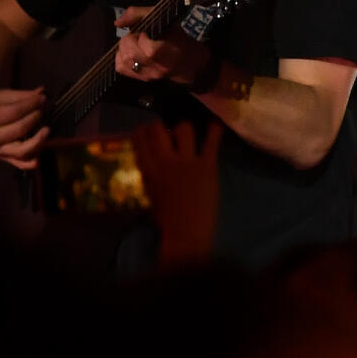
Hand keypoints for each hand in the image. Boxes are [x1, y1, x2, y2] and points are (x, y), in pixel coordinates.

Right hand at [0, 86, 48, 169]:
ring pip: (22, 150)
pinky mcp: (4, 158)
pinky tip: (41, 155)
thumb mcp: (4, 95)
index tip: (43, 98)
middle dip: (35, 118)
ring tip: (47, 129)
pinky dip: (32, 162)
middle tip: (44, 109)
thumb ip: (24, 96)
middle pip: (20, 129)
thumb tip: (43, 93)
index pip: (15, 112)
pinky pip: (20, 164)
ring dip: (38, 140)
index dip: (31, 104)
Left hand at [114, 6, 210, 84]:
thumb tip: (118, 23)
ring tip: (135, 44)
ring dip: (124, 48)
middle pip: (130, 54)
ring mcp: (150, 76)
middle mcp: (158, 67)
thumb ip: (140, 15)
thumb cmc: (183, 39)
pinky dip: (121, 58)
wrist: (194, 64)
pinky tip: (131, 52)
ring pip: (123, 61)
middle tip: (138, 36)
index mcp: (168, 52)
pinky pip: (122, 68)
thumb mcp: (167, 21)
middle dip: (128, 40)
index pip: (146, 48)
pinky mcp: (144, 79)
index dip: (142, 36)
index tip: (148, 32)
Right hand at [131, 118, 222, 266]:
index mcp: (149, 170)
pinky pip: (211, 142)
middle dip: (161, 126)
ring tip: (188, 136)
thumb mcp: (151, 193)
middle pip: (158, 129)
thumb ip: (151, 175)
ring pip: (184, 129)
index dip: (143, 130)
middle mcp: (165, 160)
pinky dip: (215, 131)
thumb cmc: (168, 218)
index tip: (146, 129)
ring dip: (184, 129)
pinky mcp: (207, 165)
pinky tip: (216, 125)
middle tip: (168, 131)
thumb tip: (153, 159)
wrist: (187, 231)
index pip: (140, 140)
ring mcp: (187, 161)